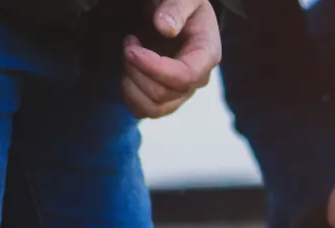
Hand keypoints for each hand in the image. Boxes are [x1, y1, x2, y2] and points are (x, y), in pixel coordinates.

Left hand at [122, 0, 221, 119]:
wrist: (177, 13)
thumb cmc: (182, 2)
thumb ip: (176, 7)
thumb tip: (165, 28)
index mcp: (206, 54)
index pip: (185, 76)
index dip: (154, 68)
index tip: (131, 49)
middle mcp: (197, 79)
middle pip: (163, 94)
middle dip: (135, 69)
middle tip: (128, 42)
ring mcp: (181, 92)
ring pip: (152, 109)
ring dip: (130, 83)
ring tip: (128, 55)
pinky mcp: (166, 98)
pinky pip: (144, 111)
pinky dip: (129, 94)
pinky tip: (128, 71)